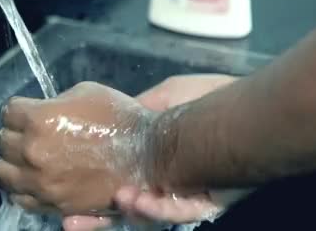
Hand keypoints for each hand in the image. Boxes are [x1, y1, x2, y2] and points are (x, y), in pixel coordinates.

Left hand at [0, 82, 154, 215]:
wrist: (147, 155)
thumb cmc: (119, 118)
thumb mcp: (85, 92)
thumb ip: (54, 103)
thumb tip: (41, 112)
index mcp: (40, 119)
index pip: (8, 112)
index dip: (20, 109)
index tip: (28, 111)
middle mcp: (34, 152)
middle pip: (1, 142)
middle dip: (15, 134)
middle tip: (30, 133)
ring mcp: (42, 182)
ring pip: (2, 174)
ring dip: (12, 163)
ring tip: (26, 159)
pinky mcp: (53, 203)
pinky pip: (20, 197)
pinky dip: (22, 187)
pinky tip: (34, 178)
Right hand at [63, 75, 250, 230]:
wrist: (250, 103)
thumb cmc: (209, 97)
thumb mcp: (165, 96)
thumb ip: (138, 111)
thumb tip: (107, 120)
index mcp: (151, 160)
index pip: (115, 180)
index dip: (91, 193)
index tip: (65, 199)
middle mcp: (162, 183)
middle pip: (125, 208)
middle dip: (97, 219)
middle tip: (71, 222)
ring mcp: (183, 194)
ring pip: (150, 215)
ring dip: (130, 210)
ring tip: (118, 200)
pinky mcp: (206, 202)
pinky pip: (180, 212)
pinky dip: (159, 209)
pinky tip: (140, 200)